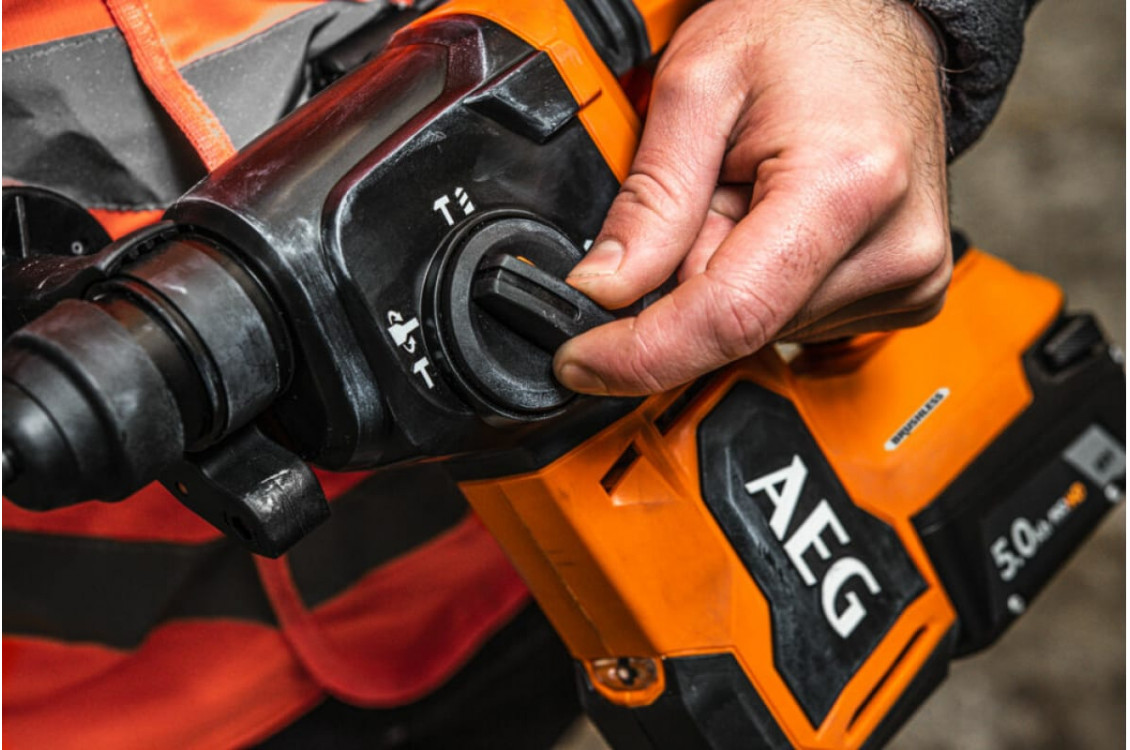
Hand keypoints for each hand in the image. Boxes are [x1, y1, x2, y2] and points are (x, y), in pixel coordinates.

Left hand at [554, 0, 949, 394]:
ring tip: (754, 190)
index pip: (727, 317)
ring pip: (761, 326)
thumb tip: (603, 289)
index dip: (640, 353)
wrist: (883, 18)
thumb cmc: (804, 27)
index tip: (580, 362)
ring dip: (729, 274)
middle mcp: (892, 249)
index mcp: (844, 188)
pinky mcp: (906, 292)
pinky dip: (765, 280)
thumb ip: (649, 198)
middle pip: (737, 324)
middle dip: (687, 278)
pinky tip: (780, 218)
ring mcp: (906, 277)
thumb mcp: (696, 86)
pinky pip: (796, 319)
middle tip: (709, 192)